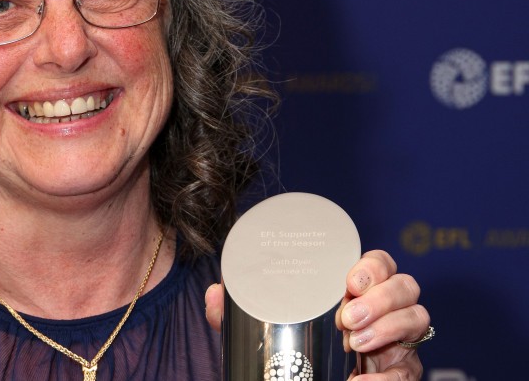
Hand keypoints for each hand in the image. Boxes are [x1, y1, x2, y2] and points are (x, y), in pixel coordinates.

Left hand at [204, 250, 429, 380]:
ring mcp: (400, 341)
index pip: (380, 263)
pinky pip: (409, 371)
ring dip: (389, 326)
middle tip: (346, 317)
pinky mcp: (404, 372)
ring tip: (356, 342)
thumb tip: (213, 294)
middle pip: (407, 285)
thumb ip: (242, 310)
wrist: (308, 378)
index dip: (373, 265)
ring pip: (418, 318)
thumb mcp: (269, 326)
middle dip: (380, 297)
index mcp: (357, 290)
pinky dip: (387, 377)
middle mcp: (386, 309)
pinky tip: (360, 380)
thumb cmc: (295, 347)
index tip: (350, 279)